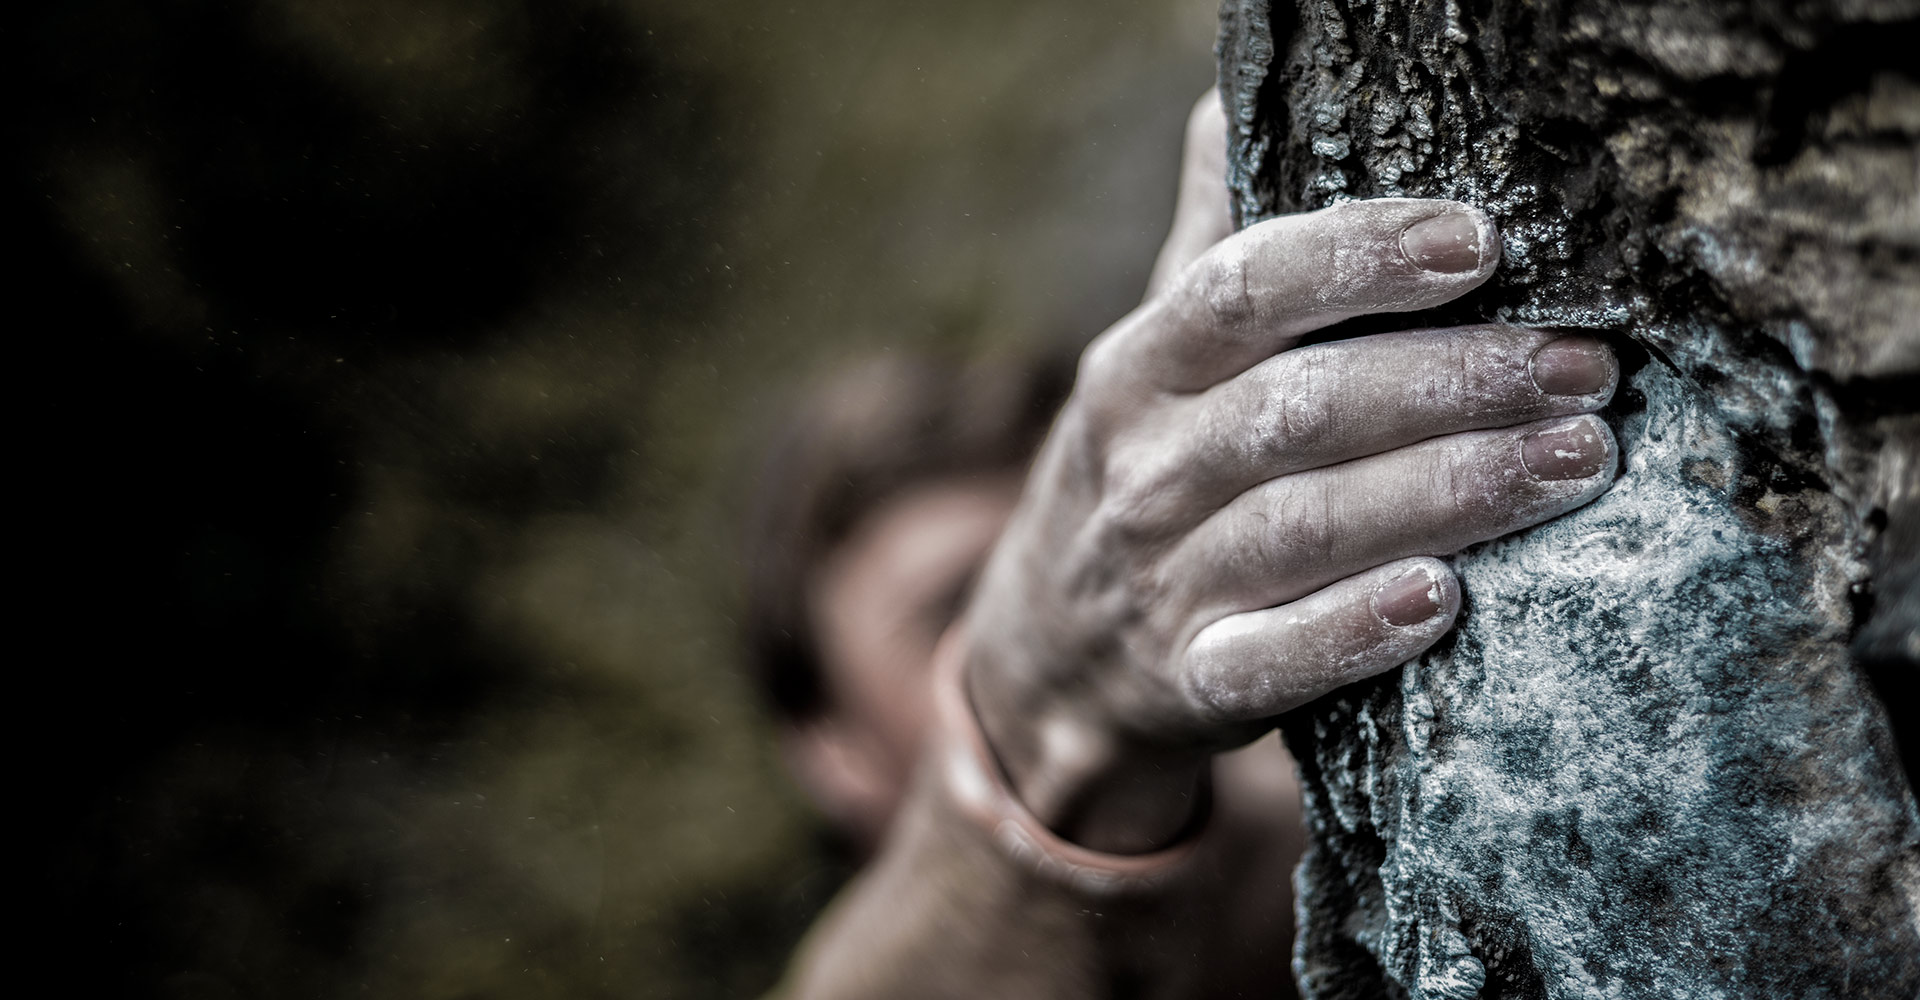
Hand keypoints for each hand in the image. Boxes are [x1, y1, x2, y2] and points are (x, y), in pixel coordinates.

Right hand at [960, 92, 1620, 852]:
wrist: (1044, 667)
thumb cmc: (1139, 480)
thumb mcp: (1149, 363)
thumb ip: (1208, 243)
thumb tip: (1231, 98)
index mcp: (1138, 369)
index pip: (1241, 291)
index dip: (1359, 259)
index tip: (1482, 242)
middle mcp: (1142, 469)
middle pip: (1298, 409)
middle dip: (1452, 381)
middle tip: (1586, 368)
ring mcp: (1160, 581)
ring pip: (1304, 527)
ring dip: (1446, 492)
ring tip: (1575, 462)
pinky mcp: (1187, 682)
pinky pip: (1266, 662)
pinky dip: (1350, 631)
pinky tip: (1443, 601)